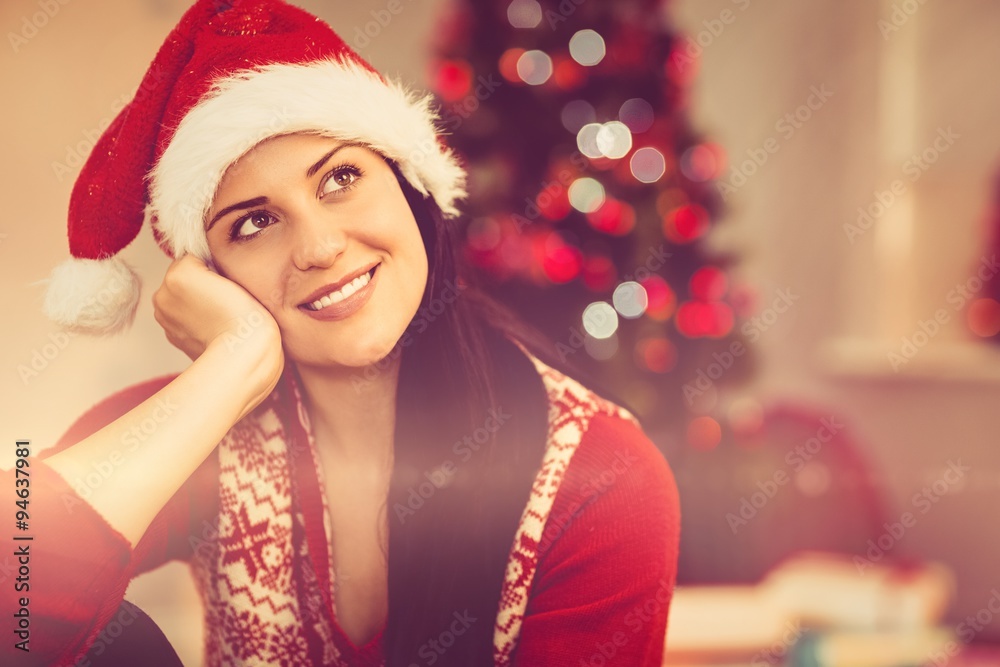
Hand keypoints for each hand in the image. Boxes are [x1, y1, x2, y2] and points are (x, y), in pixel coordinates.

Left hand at [152, 254, 281, 370]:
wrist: (242, 357)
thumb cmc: (242, 315)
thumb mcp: (226, 268)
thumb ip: (206, 259)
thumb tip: (202, 265)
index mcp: (174, 276)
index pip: (194, 258)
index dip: (214, 267)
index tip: (227, 282)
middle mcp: (162, 296)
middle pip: (186, 279)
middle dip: (203, 285)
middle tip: (226, 299)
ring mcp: (167, 321)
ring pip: (186, 300)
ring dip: (200, 303)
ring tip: (223, 314)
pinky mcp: (175, 339)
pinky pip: (186, 320)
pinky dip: (198, 321)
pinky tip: (216, 328)